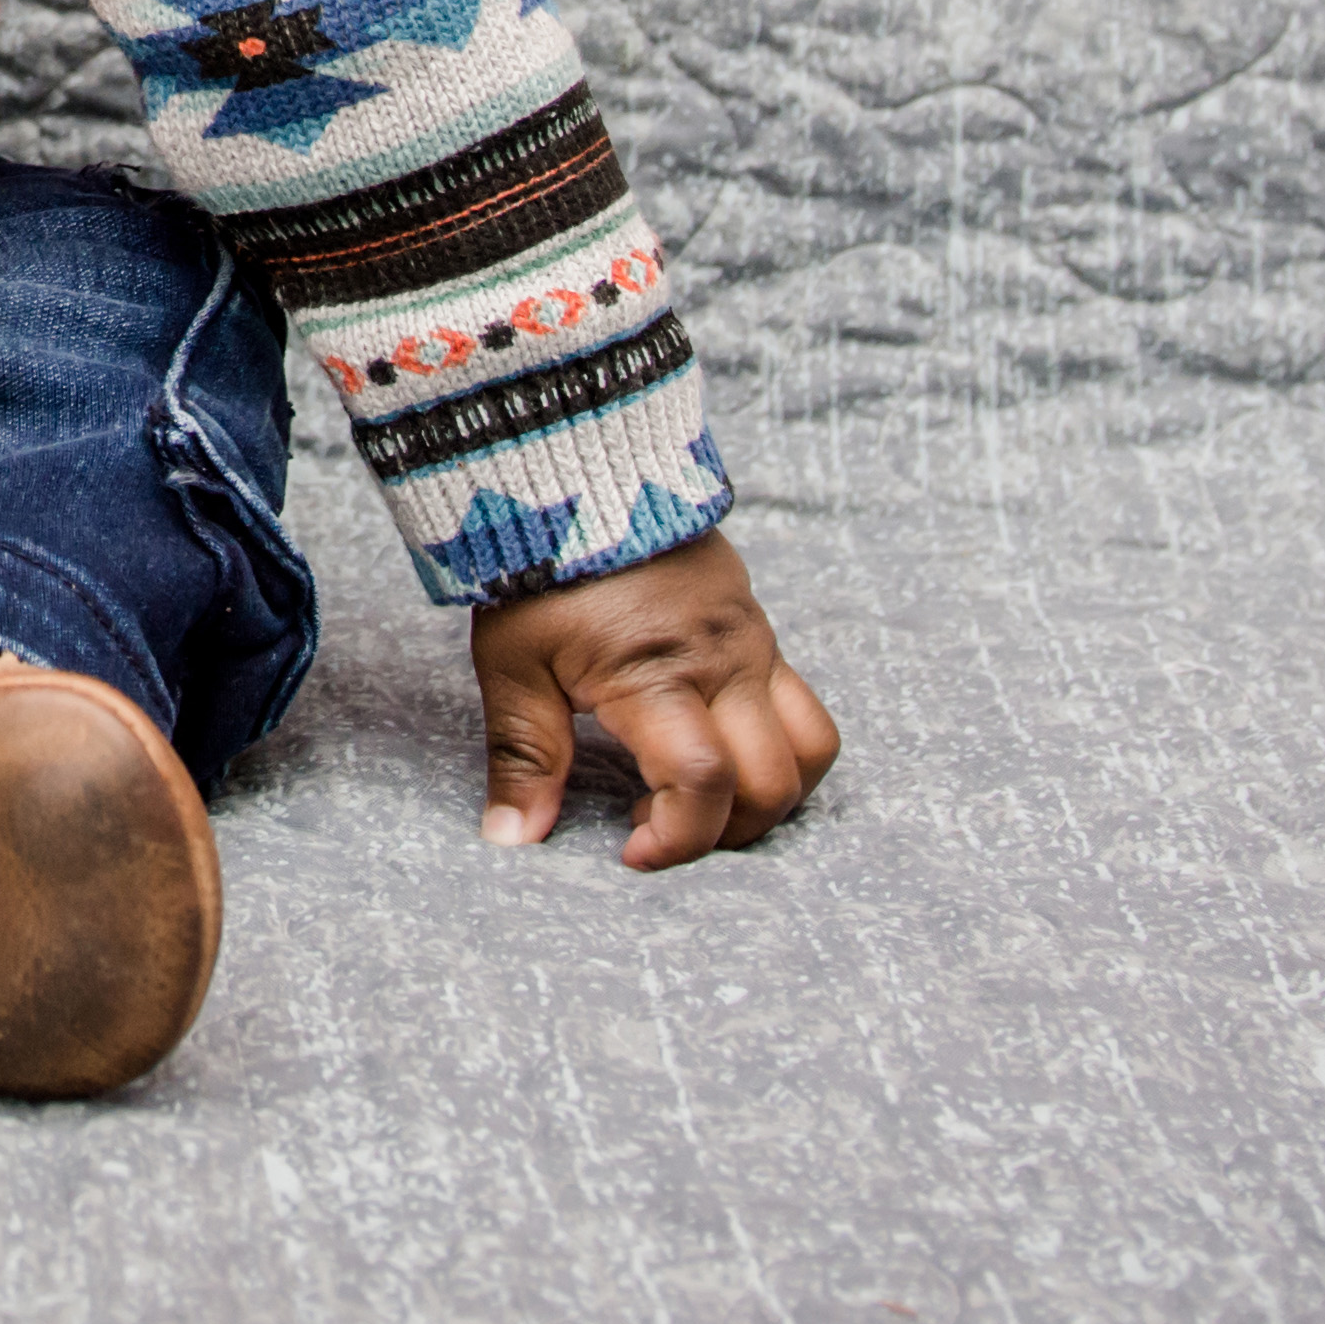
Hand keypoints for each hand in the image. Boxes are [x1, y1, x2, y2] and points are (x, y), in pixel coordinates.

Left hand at [468, 529, 837, 868]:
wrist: (577, 473)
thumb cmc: (538, 570)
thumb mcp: (512, 665)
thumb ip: (525, 756)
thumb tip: (513, 839)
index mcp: (657, 673)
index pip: (705, 782)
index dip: (677, 839)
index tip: (631, 850)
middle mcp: (723, 662)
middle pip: (774, 781)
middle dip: (729, 830)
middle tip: (660, 826)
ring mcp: (751, 643)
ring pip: (812, 746)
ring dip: (771, 792)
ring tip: (702, 797)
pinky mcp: (759, 627)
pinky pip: (801, 703)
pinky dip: (776, 745)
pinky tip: (713, 744)